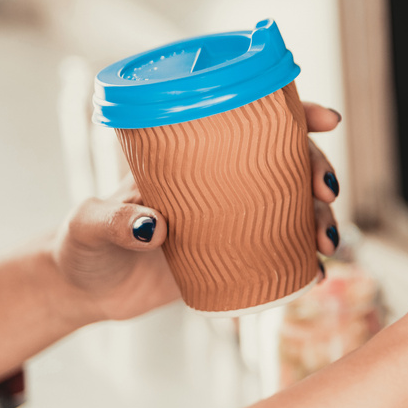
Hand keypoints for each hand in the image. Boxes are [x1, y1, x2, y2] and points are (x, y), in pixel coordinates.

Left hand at [54, 103, 344, 322]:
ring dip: (321, 220)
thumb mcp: (90, 227)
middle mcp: (219, 183)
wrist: (82, 291)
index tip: (326, 120)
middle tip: (324, 194)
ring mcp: (230, 221)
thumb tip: (155, 228)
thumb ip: (117, 223)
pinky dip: (304, 263)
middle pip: (287, 163)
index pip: (251, 122)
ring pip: (293, 209)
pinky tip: (318, 273)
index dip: (295, 115)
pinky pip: (280, 255)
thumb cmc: (81, 245)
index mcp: (191, 157)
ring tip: (327, 244)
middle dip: (318, 171)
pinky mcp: (232, 261)